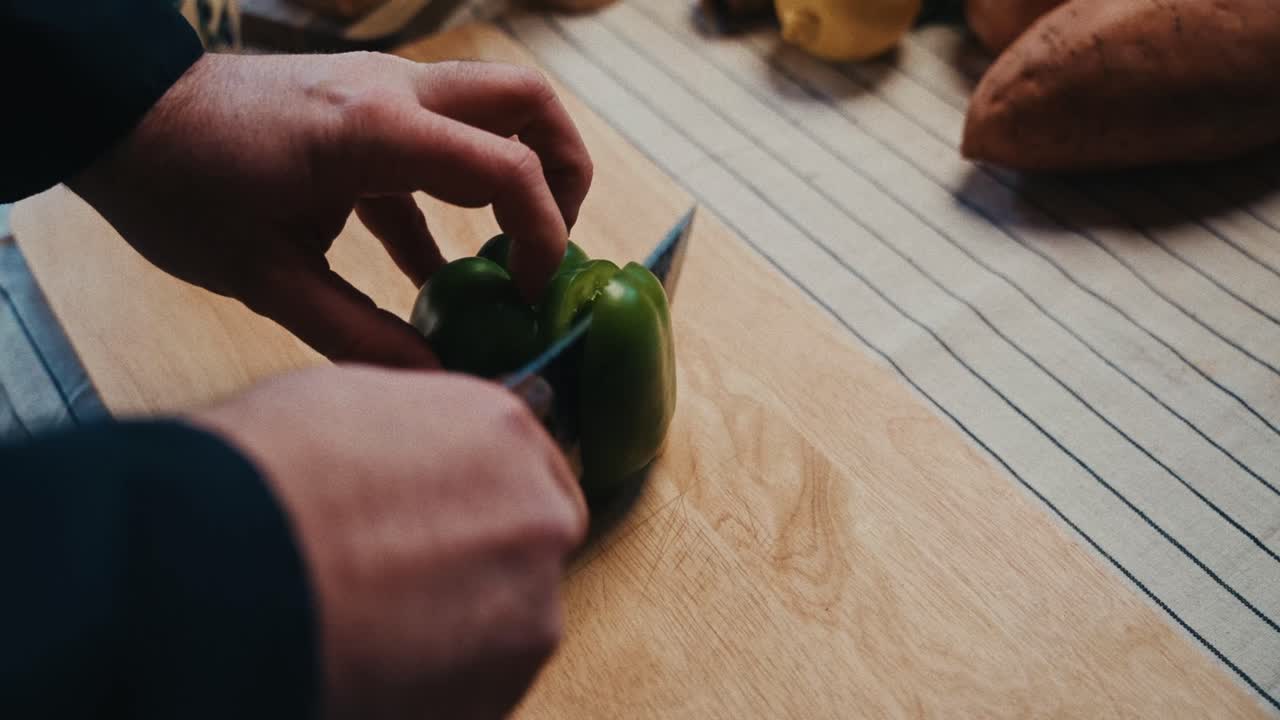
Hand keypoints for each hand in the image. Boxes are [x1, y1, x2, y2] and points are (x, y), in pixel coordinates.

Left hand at [70, 52, 592, 367]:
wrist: (117, 116)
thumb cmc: (178, 187)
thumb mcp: (264, 276)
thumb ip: (359, 333)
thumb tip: (436, 379)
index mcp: (375, 131)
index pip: (507, 168)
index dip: (543, 237)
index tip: (532, 298)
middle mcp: (394, 93)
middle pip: (529, 103)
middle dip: (566, 172)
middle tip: (552, 248)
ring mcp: (382, 91)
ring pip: (492, 110)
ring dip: (516, 177)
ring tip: (506, 265)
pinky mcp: (363, 108)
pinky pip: (437, 145)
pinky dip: (452, 202)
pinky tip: (434, 274)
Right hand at [189, 365, 586, 718]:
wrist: (226, 567)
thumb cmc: (265, 475)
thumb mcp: (349, 402)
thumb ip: (415, 431)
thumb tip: (411, 457)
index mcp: (505, 430)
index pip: (528, 470)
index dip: (483, 501)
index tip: (447, 524)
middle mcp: (538, 514)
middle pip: (531, 546)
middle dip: (485, 564)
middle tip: (408, 583)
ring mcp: (531, 605)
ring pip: (512, 622)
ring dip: (464, 628)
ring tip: (376, 630)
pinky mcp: (502, 688)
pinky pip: (482, 684)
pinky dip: (442, 684)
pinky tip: (376, 667)